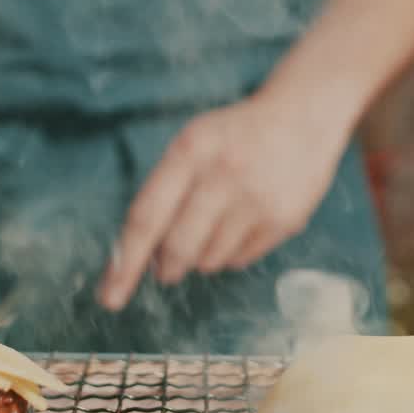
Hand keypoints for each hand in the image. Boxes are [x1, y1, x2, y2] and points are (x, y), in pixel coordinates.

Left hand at [97, 91, 348, 310]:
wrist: (304, 116)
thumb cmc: (234, 136)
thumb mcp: (192, 144)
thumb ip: (164, 192)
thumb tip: (144, 257)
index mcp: (190, 150)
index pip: (147, 217)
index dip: (125, 263)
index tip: (110, 296)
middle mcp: (223, 175)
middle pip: (178, 249)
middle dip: (166, 267)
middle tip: (167, 267)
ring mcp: (257, 200)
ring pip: (209, 261)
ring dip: (201, 257)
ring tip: (215, 225)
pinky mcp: (285, 220)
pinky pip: (239, 260)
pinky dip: (230, 253)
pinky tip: (241, 223)